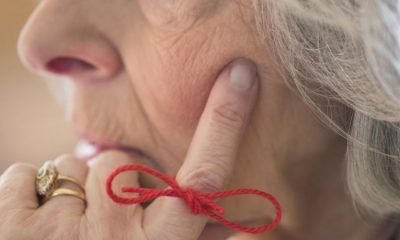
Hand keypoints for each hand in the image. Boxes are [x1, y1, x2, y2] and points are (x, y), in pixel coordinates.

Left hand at [0, 58, 257, 239]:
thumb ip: (193, 239)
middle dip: (110, 181)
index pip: (205, 176)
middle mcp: (116, 239)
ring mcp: (61, 233)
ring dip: (69, 193)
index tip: (240, 75)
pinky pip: (23, 175)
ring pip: (70, 165)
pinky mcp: (11, 228)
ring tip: (67, 232)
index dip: (226, 121)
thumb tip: (236, 219)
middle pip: (119, 160)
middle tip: (102, 221)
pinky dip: (26, 193)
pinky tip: (34, 226)